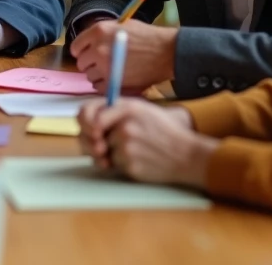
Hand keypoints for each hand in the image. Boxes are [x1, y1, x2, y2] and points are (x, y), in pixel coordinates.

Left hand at [70, 19, 177, 91]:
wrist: (167, 52)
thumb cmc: (148, 37)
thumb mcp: (122, 25)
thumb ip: (104, 33)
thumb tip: (90, 42)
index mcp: (99, 31)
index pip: (76, 46)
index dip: (81, 52)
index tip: (88, 55)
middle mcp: (98, 48)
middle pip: (81, 63)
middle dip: (90, 64)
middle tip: (102, 64)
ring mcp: (105, 66)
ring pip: (89, 76)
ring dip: (98, 76)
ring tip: (111, 72)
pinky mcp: (114, 82)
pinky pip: (99, 88)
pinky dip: (105, 86)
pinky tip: (115, 80)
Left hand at [77, 98, 211, 186]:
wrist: (187, 154)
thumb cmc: (164, 132)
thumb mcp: (142, 110)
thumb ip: (115, 111)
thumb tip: (90, 124)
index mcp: (127, 107)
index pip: (88, 112)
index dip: (84, 123)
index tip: (89, 130)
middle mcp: (124, 125)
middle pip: (91, 135)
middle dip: (94, 143)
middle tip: (103, 147)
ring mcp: (126, 145)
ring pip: (104, 151)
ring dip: (112, 154)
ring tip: (135, 150)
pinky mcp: (129, 164)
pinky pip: (114, 165)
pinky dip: (122, 165)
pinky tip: (140, 160)